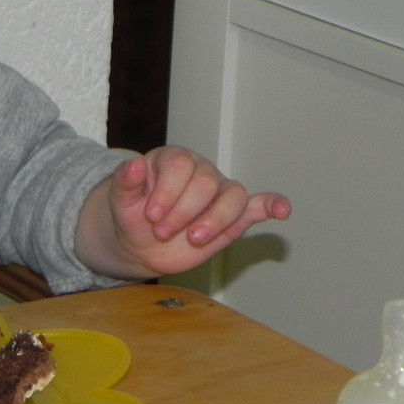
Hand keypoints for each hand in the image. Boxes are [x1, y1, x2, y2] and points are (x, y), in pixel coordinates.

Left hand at [76, 146, 290, 279]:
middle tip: (161, 232)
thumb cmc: (132, 216)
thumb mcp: (121, 200)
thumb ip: (125, 182)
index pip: (181, 165)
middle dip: (185, 212)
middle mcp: (200, 171)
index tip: (151, 215)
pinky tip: (283, 210)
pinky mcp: (233, 216)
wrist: (139, 244)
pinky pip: (258, 205)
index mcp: (173, 160)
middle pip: (207, 182)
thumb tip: (133, 164)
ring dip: (216, 219)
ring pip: (233, 196)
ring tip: (194, 239)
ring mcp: (219, 193)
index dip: (168, 191)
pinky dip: (272, 206)